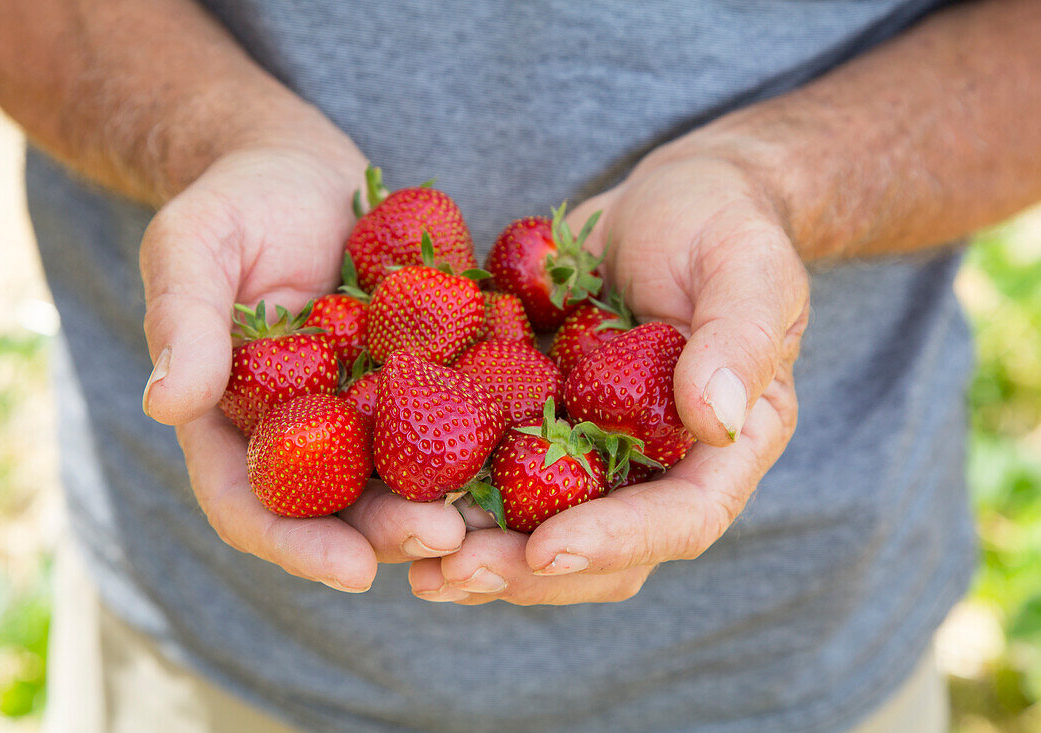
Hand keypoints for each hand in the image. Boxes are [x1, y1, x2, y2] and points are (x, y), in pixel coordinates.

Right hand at [140, 137, 467, 592]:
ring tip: (493, 511)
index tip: (354, 572)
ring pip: (403, 471)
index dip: (298, 544)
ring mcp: (365, 406)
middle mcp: (304, 429)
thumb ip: (183, 319)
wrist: (306, 166)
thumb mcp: (196, 245)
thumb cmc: (236, 201)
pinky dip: (484, 433)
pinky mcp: (419, 373)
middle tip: (447, 540)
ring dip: (445, 498)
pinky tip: (528, 444)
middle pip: (341, 505)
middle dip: (391, 532)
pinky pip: (453, 411)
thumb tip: (165, 404)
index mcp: (234, 420)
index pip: (252, 503)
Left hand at [409, 149, 809, 604]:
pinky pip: (497, 472)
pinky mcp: (540, 423)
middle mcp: (656, 469)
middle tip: (451, 573)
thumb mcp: (744, 264)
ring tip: (412, 564)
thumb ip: (738, 337)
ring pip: (541, 528)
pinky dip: (451, 492)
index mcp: (722, 448)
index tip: (546, 548)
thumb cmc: (718, 221)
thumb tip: (713, 421)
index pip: (680, 519)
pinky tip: (391, 501)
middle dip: (526, 570)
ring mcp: (593, 453)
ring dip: (479, 554)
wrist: (662, 200)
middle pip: (601, 551)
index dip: (615, 542)